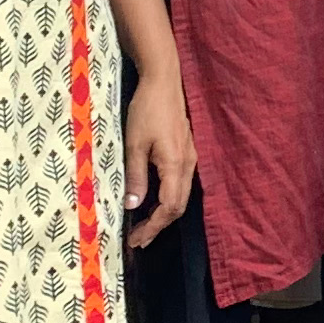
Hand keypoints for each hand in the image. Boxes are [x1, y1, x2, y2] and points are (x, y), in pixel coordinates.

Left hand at [122, 69, 196, 249]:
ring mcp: (190, 159)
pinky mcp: (187, 152)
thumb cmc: (147, 110)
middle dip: (158, 226)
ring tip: (144, 225)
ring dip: (163, 214)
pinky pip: (181, 185)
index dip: (153, 227)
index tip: (136, 239)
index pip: (169, 208)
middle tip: (138, 239)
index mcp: (176, 166)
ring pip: (181, 197)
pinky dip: (168, 200)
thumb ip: (136, 176)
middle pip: (179, 207)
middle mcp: (188, 166)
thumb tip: (133, 205)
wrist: (164, 82)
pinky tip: (154, 200)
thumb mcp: (135, 144)